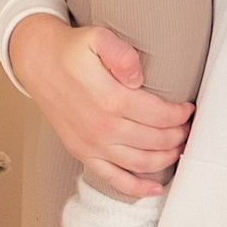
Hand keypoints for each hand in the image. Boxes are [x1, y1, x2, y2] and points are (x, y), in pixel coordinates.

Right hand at [9, 12, 190, 196]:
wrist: (38, 63)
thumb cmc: (72, 50)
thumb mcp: (97, 38)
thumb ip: (121, 54)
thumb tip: (138, 77)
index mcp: (109, 100)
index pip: (158, 115)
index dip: (179, 114)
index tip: (188, 109)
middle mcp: (101, 128)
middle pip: (154, 140)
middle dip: (178, 135)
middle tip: (188, 126)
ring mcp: (91, 145)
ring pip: (140, 162)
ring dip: (166, 157)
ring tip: (179, 146)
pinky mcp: (83, 153)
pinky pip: (113, 179)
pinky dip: (137, 188)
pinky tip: (155, 188)